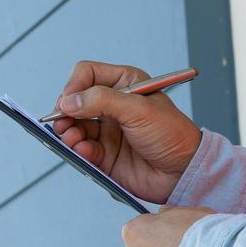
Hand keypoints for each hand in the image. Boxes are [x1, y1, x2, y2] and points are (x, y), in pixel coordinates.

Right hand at [50, 61, 201, 204]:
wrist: (184, 172)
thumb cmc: (172, 134)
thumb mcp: (138, 109)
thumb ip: (101, 101)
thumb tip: (68, 101)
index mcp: (124, 84)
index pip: (88, 74)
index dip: (74, 86)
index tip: (67, 101)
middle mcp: (113, 105)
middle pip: (76, 101)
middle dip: (65, 111)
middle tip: (61, 121)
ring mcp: (108, 130)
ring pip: (75, 125)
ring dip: (68, 131)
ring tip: (70, 138)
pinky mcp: (105, 154)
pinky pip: (82, 148)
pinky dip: (78, 149)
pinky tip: (83, 151)